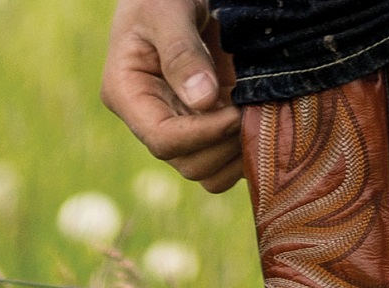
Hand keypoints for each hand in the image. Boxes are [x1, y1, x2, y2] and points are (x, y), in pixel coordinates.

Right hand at [101, 0, 242, 192]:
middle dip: (225, 145)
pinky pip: (225, 161)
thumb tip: (203, 101)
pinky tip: (261, 122)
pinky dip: (247, 151)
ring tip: (259, 119)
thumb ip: (182, 52)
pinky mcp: (204, 128)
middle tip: (253, 113)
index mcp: (127, 95)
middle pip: (188, 164)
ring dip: (239, 154)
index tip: (235, 111)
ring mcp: (179, 127)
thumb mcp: (166, 11)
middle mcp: (150, 120)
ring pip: (209, 172)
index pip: (163, 140)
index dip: (203, 134)